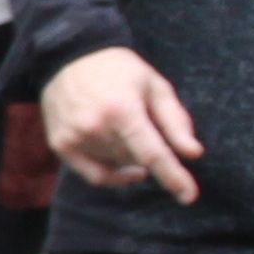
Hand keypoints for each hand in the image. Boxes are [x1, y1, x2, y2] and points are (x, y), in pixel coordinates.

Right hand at [42, 47, 202, 200]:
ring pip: (118, 166)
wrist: (69, 57)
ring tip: (123, 125)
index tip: (189, 196)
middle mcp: (94, 127)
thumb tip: (194, 154)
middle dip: (150, 150)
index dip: (173, 176)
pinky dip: (115, 174)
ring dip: (130, 157)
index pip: (152, 153)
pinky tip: (126, 164)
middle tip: (144, 123)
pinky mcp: (60, 145)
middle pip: (137, 160)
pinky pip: (96, 176)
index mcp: (122, 110)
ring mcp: (74, 138)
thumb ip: (176, 121)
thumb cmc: (120, 70)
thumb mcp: (155, 86)